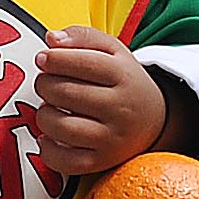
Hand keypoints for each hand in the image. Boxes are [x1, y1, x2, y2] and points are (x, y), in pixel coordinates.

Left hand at [31, 26, 166, 180]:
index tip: (43, 59)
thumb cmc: (123, 81)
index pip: (83, 63)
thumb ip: (82, 37)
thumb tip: (51, 39)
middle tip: (46, 83)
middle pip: (66, 93)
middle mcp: (120, 107)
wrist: (155, 119)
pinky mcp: (102, 161)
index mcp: (123, 75)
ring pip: (61, 128)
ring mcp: (112, 138)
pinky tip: (49, 137)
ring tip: (49, 108)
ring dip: (44, 115)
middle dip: (44, 85)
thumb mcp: (112, 50)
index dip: (54, 59)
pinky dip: (48, 150)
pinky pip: (66, 162)